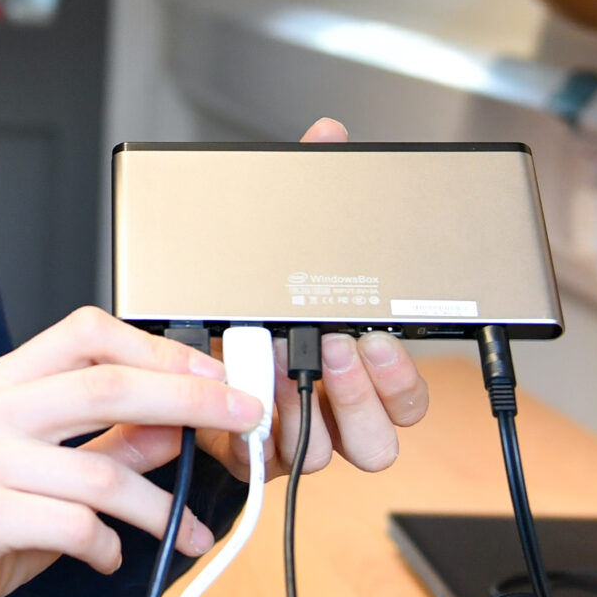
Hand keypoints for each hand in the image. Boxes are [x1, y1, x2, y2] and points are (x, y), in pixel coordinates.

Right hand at [0, 308, 268, 596]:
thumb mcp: (53, 479)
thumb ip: (112, 445)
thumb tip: (180, 425)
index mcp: (1, 386)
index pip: (87, 335)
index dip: (158, 350)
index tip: (212, 376)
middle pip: (105, 386)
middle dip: (188, 401)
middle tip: (243, 420)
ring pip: (101, 470)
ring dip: (160, 508)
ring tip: (183, 532)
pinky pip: (76, 525)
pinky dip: (109, 547)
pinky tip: (107, 557)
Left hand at [195, 119, 431, 485]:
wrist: (188, 352)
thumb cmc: (251, 301)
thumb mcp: (283, 247)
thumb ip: (310, 197)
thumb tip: (328, 136)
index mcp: (357, 372)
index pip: (407, 396)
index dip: (400, 379)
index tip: (378, 340)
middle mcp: (332, 414)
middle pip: (380, 440)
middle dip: (363, 397)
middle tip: (339, 348)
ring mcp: (291, 436)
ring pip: (328, 456)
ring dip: (310, 416)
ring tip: (286, 368)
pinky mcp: (246, 448)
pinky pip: (265, 459)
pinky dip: (258, 428)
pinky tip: (244, 390)